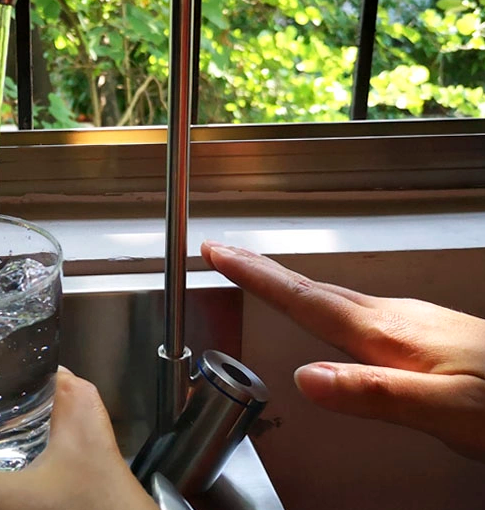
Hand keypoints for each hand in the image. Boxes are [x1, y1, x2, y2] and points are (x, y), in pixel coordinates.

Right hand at [201, 241, 484, 462]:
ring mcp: (407, 317)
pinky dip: (321, 296)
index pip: (304, 297)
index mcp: (385, 335)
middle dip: (261, 268)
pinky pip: (353, 304)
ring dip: (287, 281)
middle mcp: (391, 316)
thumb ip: (374, 393)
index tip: (219, 251)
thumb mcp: (446, 413)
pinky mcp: (419, 327)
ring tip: (259, 275)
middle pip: (310, 286)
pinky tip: (325, 307)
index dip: (255, 275)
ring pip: (332, 292)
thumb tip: (307, 378)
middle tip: (224, 253)